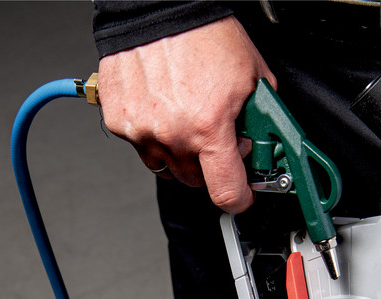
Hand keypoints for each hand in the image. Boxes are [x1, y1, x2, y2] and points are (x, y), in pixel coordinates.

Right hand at [96, 16, 275, 212]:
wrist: (159, 8)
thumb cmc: (204, 33)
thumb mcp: (253, 76)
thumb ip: (259, 118)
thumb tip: (261, 141)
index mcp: (208, 127)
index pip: (226, 192)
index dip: (239, 198)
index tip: (241, 195)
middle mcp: (172, 133)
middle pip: (195, 180)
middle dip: (209, 165)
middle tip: (215, 138)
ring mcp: (141, 130)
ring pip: (166, 165)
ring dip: (179, 151)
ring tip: (186, 117)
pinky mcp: (119, 121)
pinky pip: (140, 144)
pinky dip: (153, 133)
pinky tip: (162, 106)